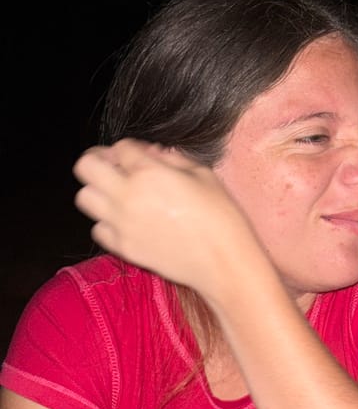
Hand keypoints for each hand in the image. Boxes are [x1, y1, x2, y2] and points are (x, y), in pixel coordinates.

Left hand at [73, 139, 259, 298]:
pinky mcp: (123, 247)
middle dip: (99, 162)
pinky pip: (98, 229)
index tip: (141, 156)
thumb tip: (154, 155)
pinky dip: (107, 222)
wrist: (223, 261)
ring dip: (98, 192)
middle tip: (116, 168)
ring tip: (119, 196)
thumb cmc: (220, 216)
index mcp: (148, 172)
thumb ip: (173, 159)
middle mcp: (127, 195)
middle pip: (86, 167)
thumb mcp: (203, 174)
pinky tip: (127, 222)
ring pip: (84, 197)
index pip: (119, 147)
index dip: (130, 149)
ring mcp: (121, 223)